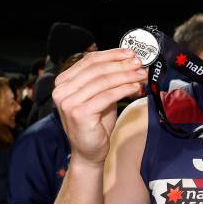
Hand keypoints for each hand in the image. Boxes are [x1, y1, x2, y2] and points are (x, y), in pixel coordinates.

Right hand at [52, 49, 145, 166]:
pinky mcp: (79, 113)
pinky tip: (135, 88)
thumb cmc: (96, 122)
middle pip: (97, 69)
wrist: (89, 151)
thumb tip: (129, 60)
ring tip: (141, 74)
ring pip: (103, 81)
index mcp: (63, 82)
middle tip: (139, 63)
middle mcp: (61, 90)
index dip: (112, 55)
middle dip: (121, 64)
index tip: (130, 53)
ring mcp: (68, 102)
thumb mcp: (100, 94)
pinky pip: (107, 96)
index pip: (89, 61)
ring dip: (126, 76)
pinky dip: (124, 89)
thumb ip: (107, 78)